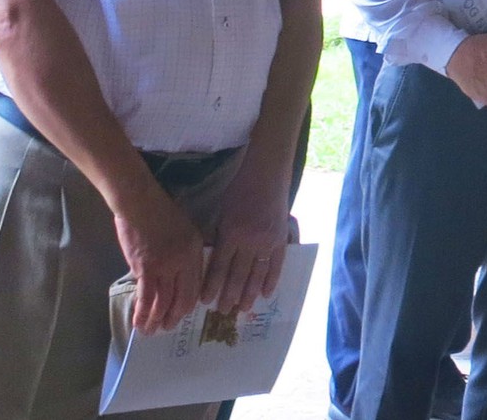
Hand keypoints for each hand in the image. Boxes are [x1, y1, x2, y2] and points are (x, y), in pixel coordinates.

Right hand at [110, 180, 206, 336]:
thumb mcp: (186, 229)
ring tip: (152, 331)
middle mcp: (183, 263)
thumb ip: (188, 252)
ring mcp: (164, 267)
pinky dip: (142, 313)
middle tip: (169, 328)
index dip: (188, 304)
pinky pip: (145, 298)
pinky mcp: (145, 269)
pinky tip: (139, 323)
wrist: (140, 202)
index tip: (183, 313)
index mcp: (195, 252)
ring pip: (164, 302)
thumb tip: (183, 274)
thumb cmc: (161, 211)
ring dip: (158, 320)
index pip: (196, 287)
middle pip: (182, 299)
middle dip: (175, 317)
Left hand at [202, 165, 292, 315]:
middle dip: (229, 296)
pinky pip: (277, 265)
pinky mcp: (281, 239)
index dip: (212, 286)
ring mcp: (268, 242)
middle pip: (237, 276)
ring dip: (249, 294)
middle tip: (223, 312)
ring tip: (242, 308)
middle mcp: (249, 241)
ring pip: (257, 275)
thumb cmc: (239, 189)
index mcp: (231, 234)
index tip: (206, 302)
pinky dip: (271, 280)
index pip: (219, 268)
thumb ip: (218, 236)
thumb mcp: (222, 212)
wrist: (266, 174)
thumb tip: (211, 258)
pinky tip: (266, 293)